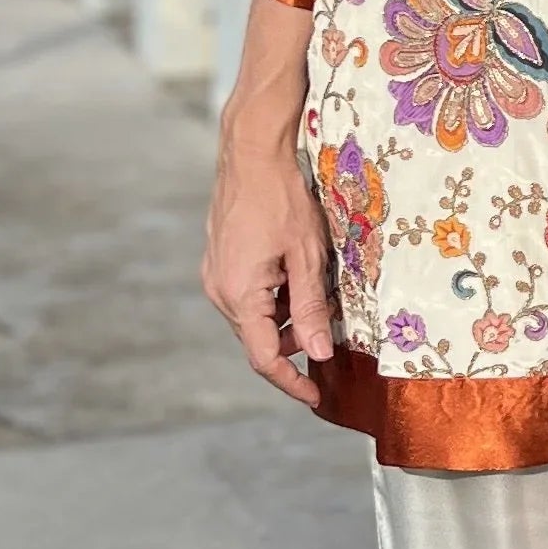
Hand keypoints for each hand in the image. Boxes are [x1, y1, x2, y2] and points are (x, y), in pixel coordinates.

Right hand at [203, 110, 337, 407]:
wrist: (251, 152)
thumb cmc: (282, 199)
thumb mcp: (308, 256)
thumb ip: (311, 308)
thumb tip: (317, 353)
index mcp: (239, 295)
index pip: (265, 358)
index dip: (290, 382)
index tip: (315, 396)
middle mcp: (219, 290)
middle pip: (259, 339)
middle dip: (295, 345)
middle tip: (331, 334)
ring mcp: (215, 275)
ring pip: (254, 317)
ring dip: (286, 319)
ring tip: (320, 298)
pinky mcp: (220, 262)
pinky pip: (248, 296)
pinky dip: (274, 299)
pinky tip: (297, 279)